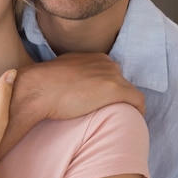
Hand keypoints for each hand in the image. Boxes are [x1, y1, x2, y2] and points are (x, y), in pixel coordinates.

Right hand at [21, 53, 144, 119]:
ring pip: (129, 91)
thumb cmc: (44, 84)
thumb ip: (73, 73)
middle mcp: (105, 62)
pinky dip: (139, 110)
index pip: (110, 73)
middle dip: (118, 96)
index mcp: (94, 57)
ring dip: (127, 104)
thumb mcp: (62, 70)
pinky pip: (137, 100)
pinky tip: (134, 120)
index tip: (104, 101)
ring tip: (121, 119)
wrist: (39, 88)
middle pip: (121, 81)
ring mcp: (111, 75)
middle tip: (111, 112)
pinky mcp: (115, 89)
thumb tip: (70, 85)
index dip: (108, 88)